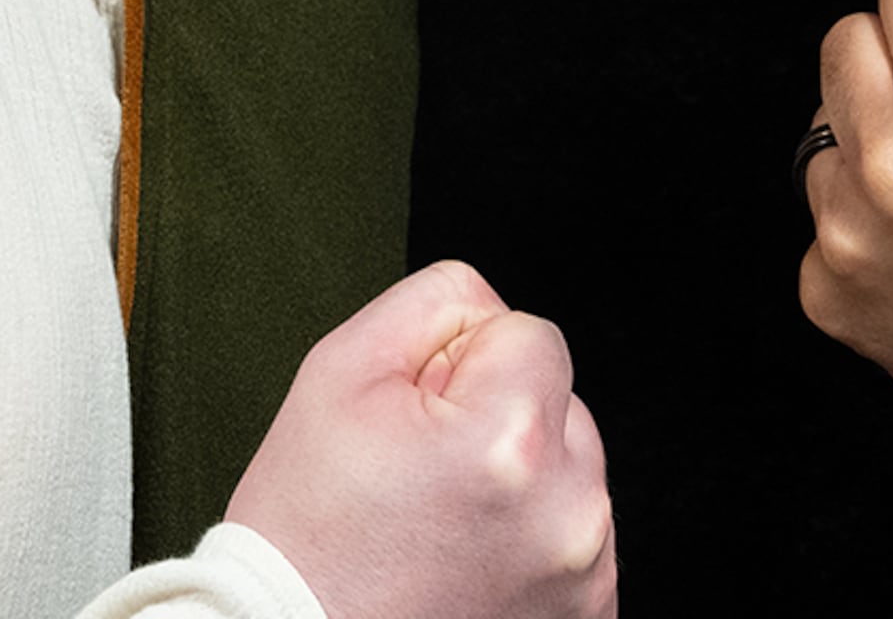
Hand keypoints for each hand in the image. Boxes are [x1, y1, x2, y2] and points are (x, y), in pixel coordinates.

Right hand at [225, 259, 616, 618]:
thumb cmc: (305, 539)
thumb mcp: (336, 373)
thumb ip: (432, 304)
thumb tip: (485, 311)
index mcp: (512, 441)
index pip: (529, 334)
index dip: (461, 365)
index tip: (415, 419)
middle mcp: (569, 513)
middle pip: (556, 405)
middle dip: (497, 422)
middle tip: (417, 481)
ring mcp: (585, 576)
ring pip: (567, 475)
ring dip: (518, 486)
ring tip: (437, 531)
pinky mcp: (587, 617)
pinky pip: (573, 542)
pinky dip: (529, 545)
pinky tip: (464, 568)